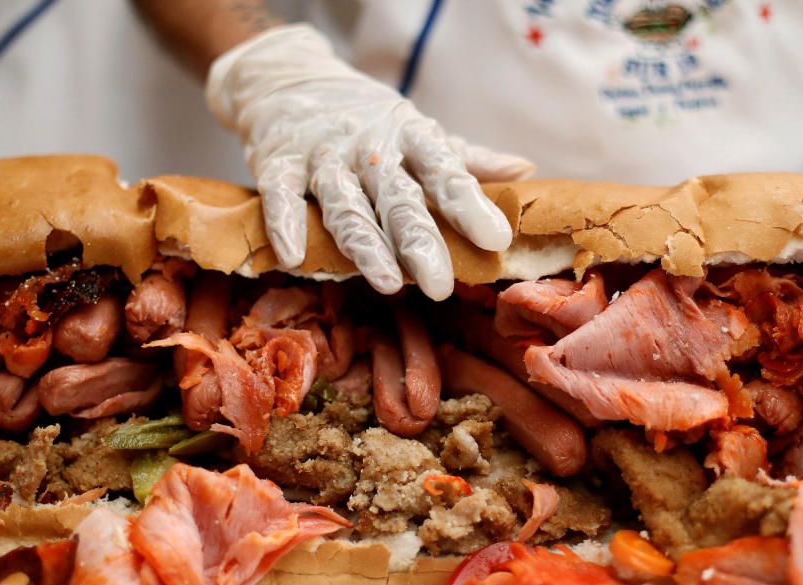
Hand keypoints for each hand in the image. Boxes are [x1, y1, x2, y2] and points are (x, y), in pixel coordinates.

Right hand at [206, 24, 533, 300]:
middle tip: (440, 285)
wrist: (289, 81)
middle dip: (419, 242)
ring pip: (345, 205)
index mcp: (410, 135)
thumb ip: (465, 159)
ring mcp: (322, 155)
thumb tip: (525, 171)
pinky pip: (280, 195)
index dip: (470, 206)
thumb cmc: (365, 120)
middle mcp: (369, 146)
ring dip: (365, 245)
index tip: (496, 239)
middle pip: (398, 198)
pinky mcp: (278, 162)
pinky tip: (294, 256)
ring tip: (387, 283)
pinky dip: (285, 223)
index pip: (445, 171)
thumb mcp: (416, 132)